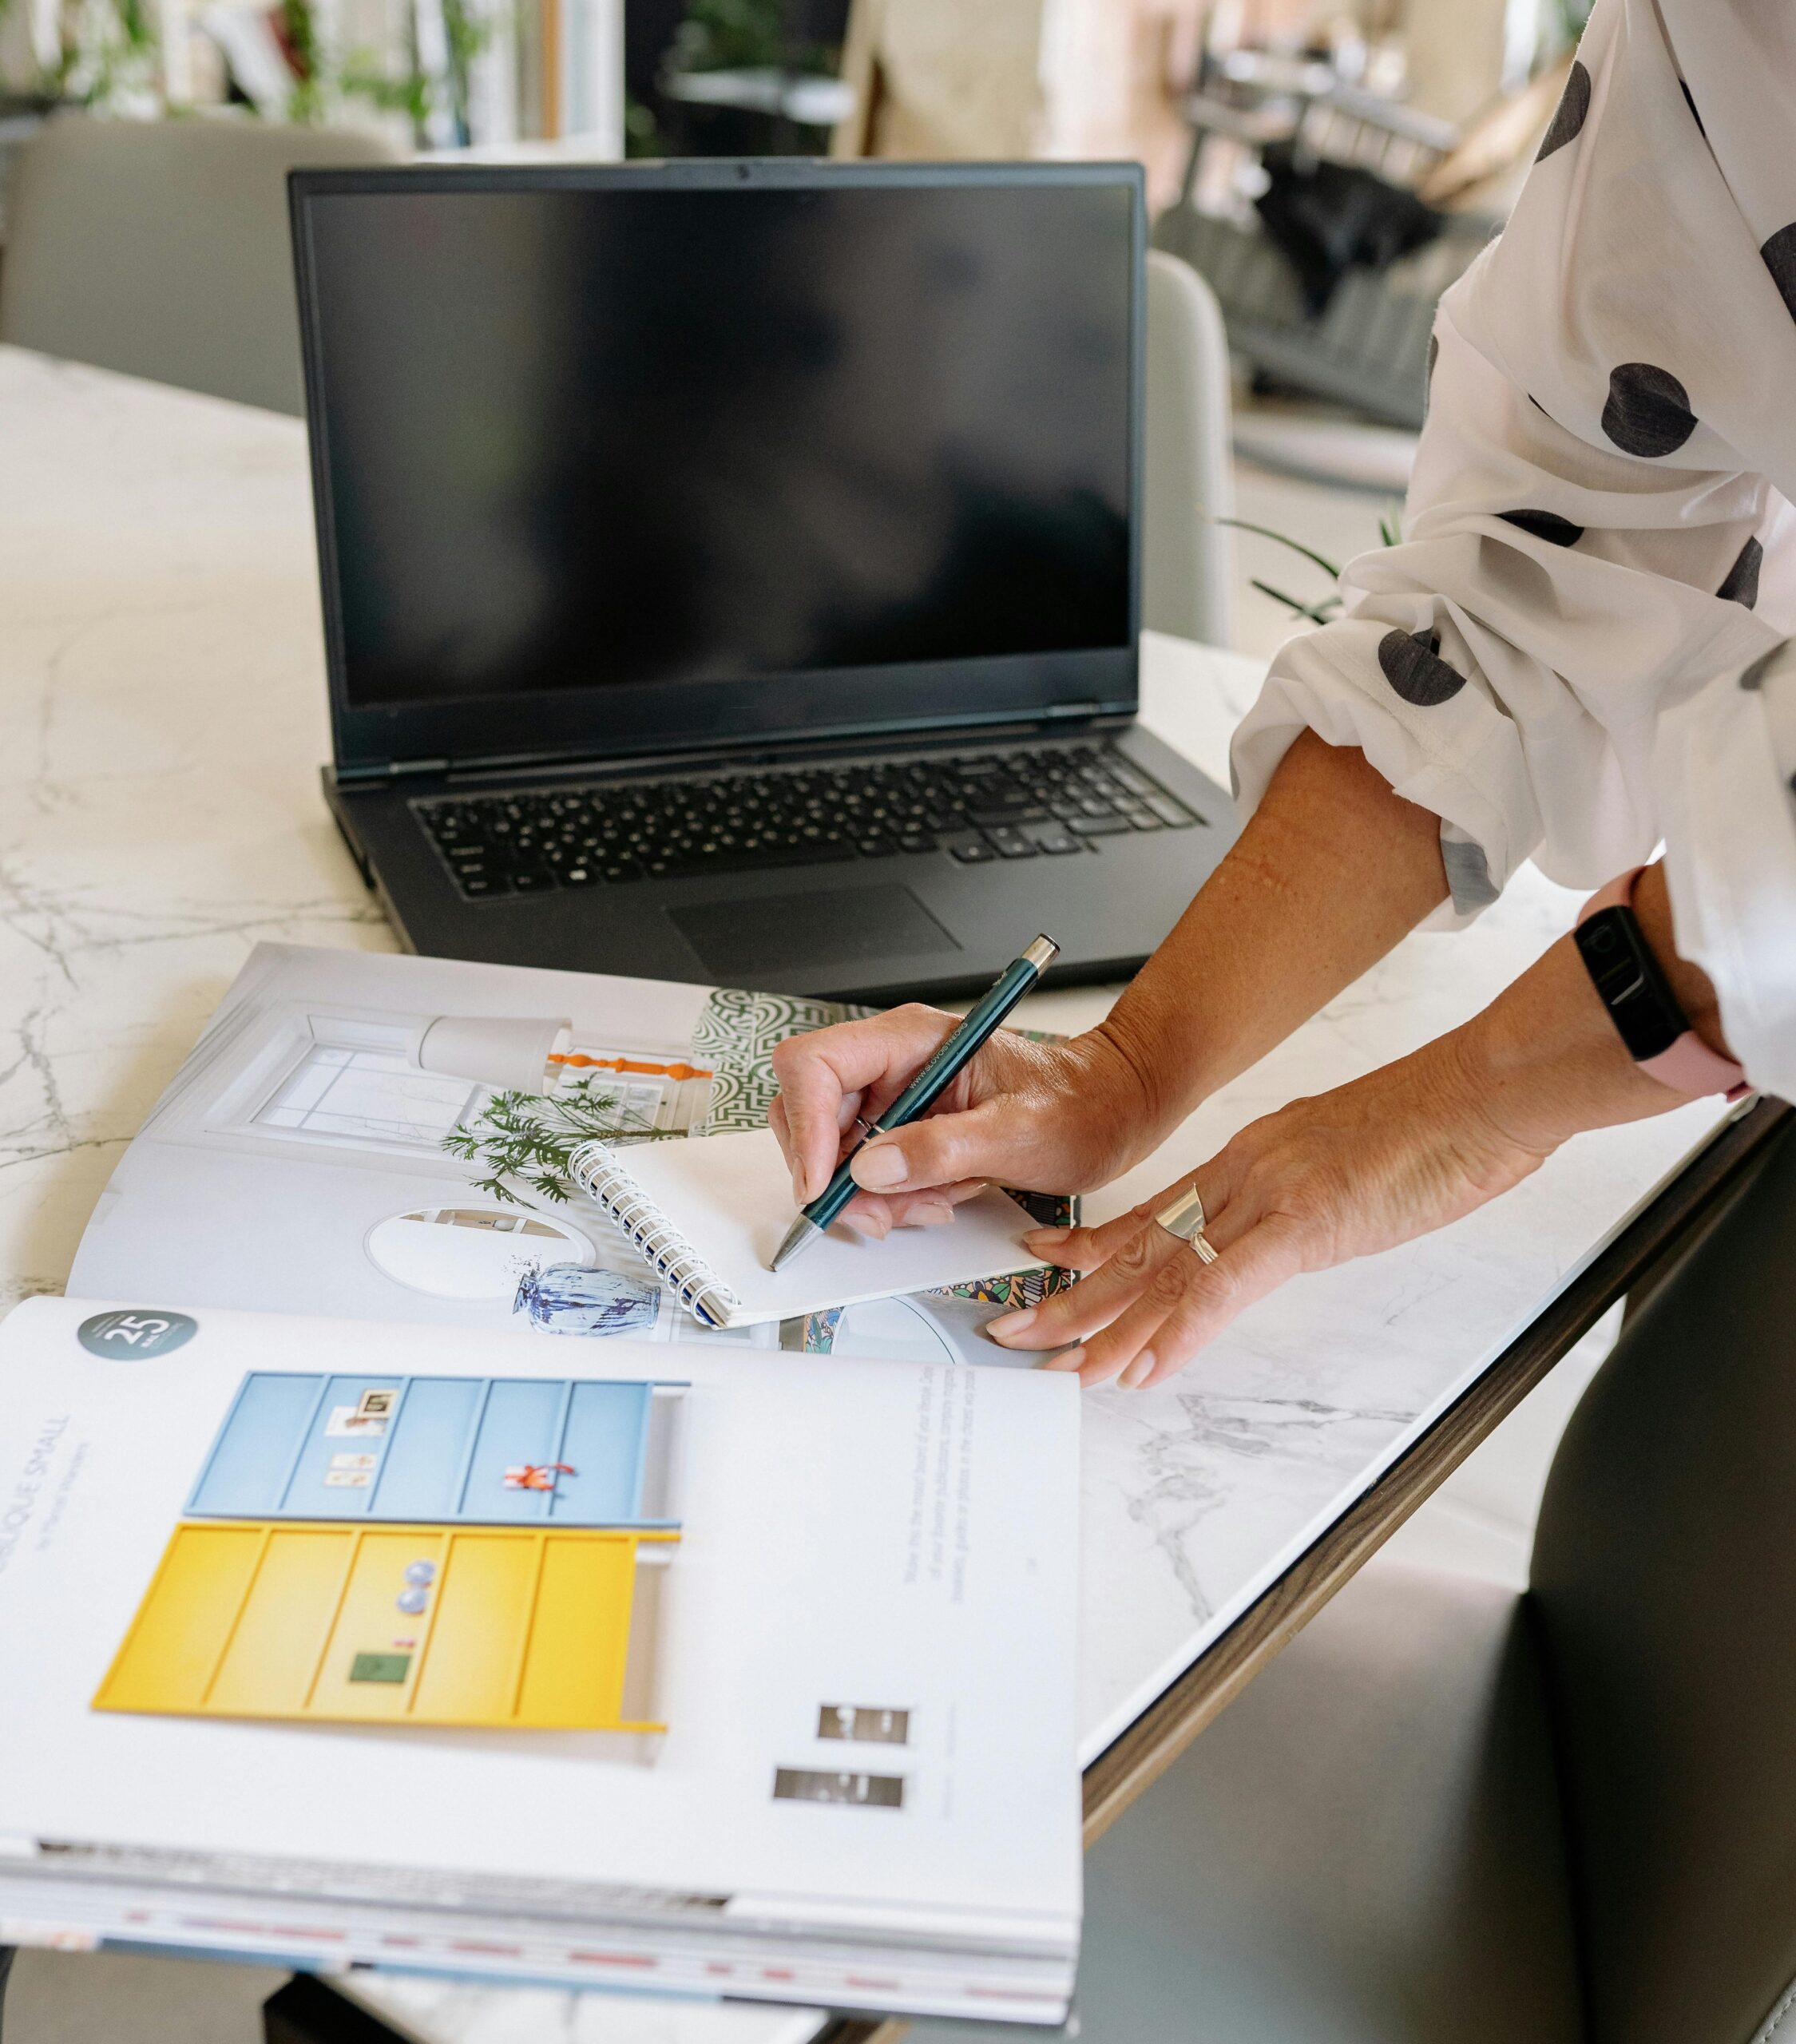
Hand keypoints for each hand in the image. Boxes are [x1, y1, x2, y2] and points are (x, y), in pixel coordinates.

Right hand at [768, 1006, 1159, 1235]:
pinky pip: (865, 1172)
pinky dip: (890, 1201)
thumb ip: (946, 1148)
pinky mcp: (903, 1130)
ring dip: (869, 1195)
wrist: (1110, 1111)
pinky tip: (937, 1199)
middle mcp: (891, 1063)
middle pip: (808, 1112)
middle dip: (834, 1174)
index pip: (815, 1066)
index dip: (807, 1126)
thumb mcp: (1021, 1132)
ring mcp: (894, 1097)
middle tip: (878, 1215)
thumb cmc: (1080, 1104)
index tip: (825, 1183)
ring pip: (833, 1152)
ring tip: (930, 1204)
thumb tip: (872, 1168)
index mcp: (911, 1039)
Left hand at [985, 1035, 1552, 1386]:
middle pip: (1140, 1243)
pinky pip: (1225, 1284)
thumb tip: (1291, 1227)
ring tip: (1061, 1365)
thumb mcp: (1348, 1161)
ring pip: (1167, 1269)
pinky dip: (1182, 1330)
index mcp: (1252, 1157)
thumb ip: (1305, 1194)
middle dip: (1073, 1294)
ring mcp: (1270, 1194)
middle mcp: (1244, 1172)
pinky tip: (1147, 1365)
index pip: (1155, 1210)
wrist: (1484, 1090)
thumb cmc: (1437, 1125)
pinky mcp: (1307, 1221)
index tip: (1045, 1260)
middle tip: (1015, 1327)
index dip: (1093, 1243)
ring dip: (1110, 1326)